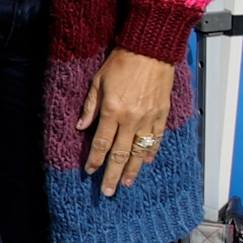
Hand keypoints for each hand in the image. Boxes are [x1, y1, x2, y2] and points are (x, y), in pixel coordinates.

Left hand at [79, 48, 174, 194]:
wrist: (149, 51)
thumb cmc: (121, 62)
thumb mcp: (97, 82)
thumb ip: (89, 107)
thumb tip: (80, 127)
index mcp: (112, 111)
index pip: (101, 143)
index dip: (95, 160)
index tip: (90, 171)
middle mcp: (131, 119)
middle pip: (120, 153)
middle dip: (112, 174)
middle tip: (108, 191)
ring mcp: (148, 119)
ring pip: (139, 152)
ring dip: (132, 170)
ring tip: (125, 183)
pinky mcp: (162, 116)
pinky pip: (156, 140)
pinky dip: (150, 153)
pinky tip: (145, 163)